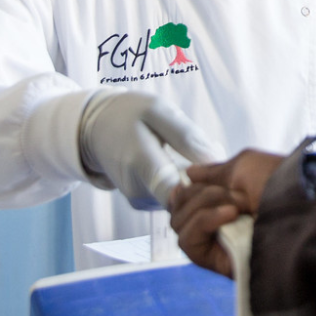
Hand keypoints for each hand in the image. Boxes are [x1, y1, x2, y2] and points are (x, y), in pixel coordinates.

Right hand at [77, 90, 219, 210]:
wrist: (95, 128)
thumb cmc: (130, 114)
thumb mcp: (158, 111)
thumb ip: (186, 136)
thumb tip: (216, 162)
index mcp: (141, 163)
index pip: (178, 193)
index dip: (206, 188)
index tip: (220, 171)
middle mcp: (139, 191)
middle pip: (188, 198)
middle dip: (209, 179)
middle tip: (216, 151)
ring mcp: (140, 201)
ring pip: (184, 198)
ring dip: (199, 180)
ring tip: (197, 152)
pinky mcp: (144, 204)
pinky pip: (175, 197)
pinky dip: (186, 183)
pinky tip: (186, 162)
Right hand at [172, 150, 284, 276]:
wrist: (302, 208)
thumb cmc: (280, 183)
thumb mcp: (245, 167)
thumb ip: (214, 173)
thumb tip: (189, 173)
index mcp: (226, 199)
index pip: (186, 200)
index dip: (182, 191)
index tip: (187, 182)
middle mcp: (218, 221)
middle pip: (178, 210)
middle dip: (198, 194)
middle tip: (228, 193)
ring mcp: (216, 241)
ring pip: (179, 225)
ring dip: (202, 206)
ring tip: (235, 205)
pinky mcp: (215, 260)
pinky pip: (187, 242)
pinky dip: (202, 222)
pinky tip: (229, 215)